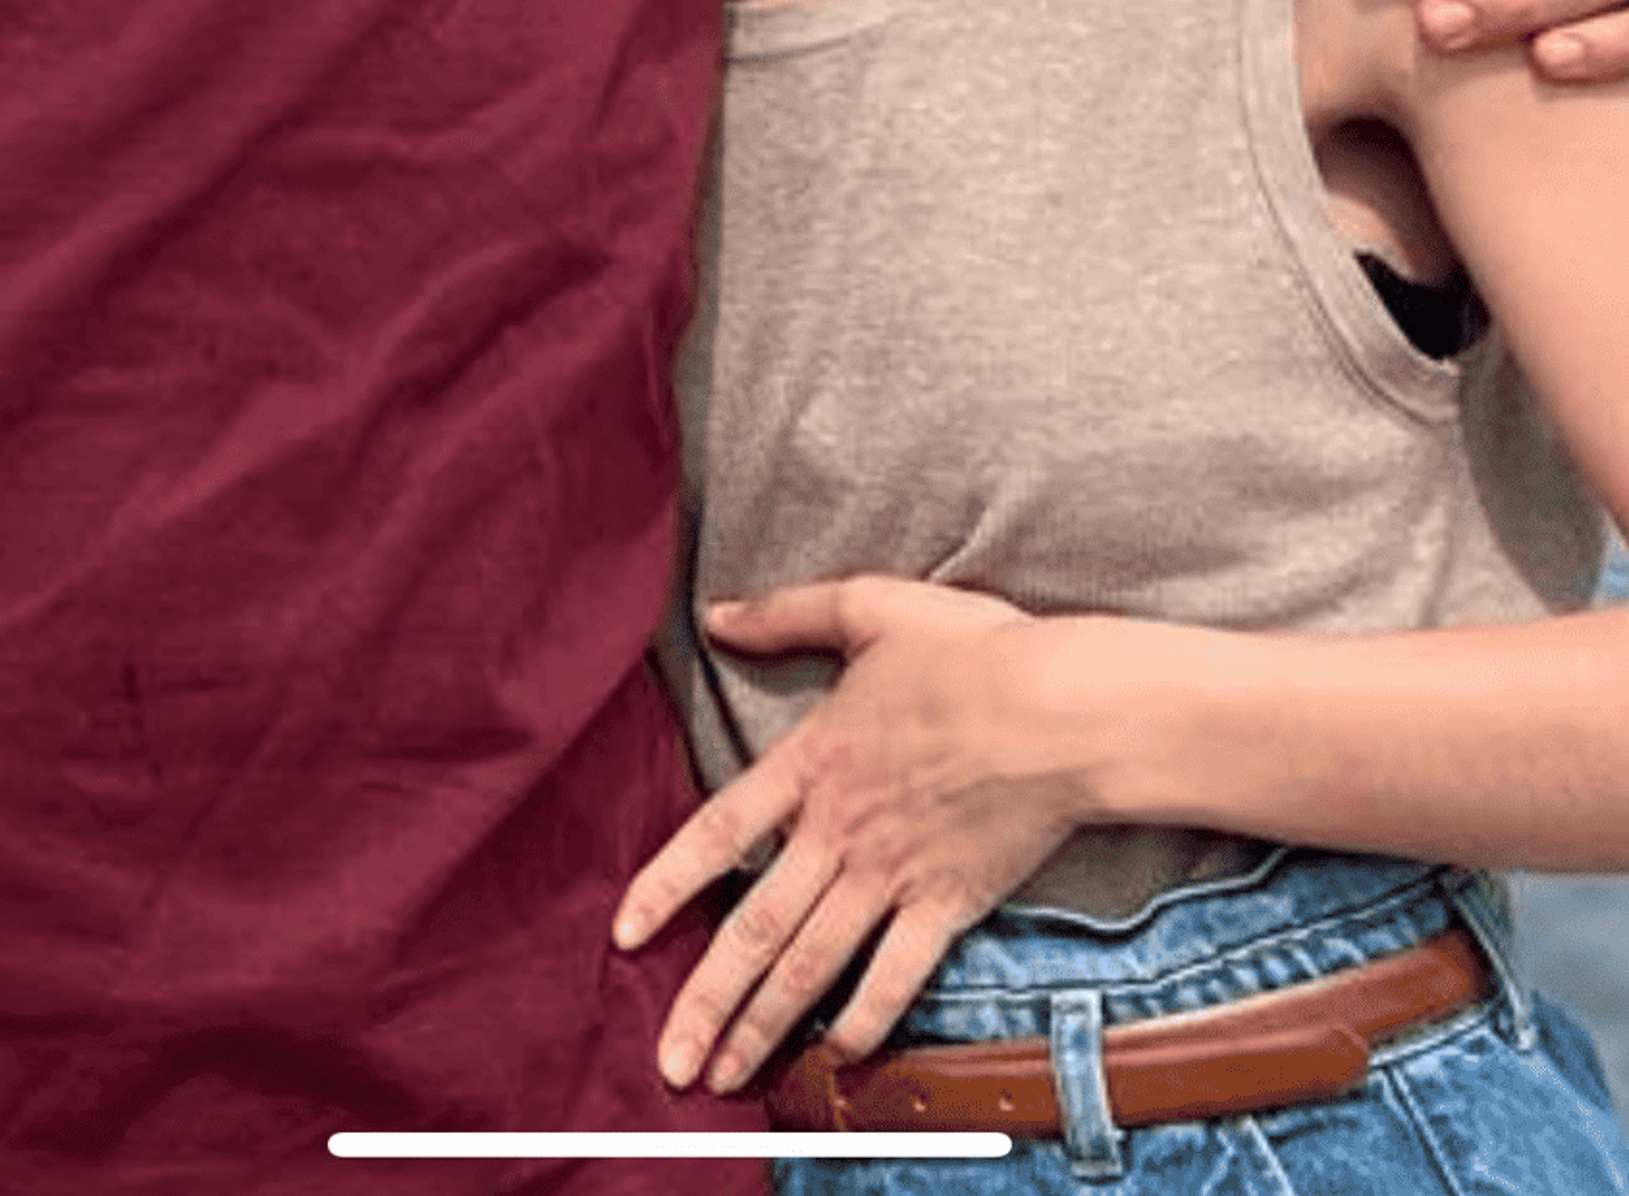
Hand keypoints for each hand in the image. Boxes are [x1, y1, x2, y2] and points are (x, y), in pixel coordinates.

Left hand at [612, 576, 1099, 1092]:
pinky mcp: (947, 905)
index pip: (719, 833)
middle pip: (756, 928)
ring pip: (812, 966)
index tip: (623, 934)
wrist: (1062, 711)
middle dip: (706, 1001)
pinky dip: (863, 1021)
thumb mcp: (870, 607)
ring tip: (727, 1078)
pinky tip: (837, 1054)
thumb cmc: (971, 651)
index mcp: (813, 762)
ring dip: (765, 1026)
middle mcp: (840, 831)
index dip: (666, 884)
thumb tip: (717, 615)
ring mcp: (892, 875)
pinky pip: (894, 978)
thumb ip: (787, 615)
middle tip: (671, 1063)